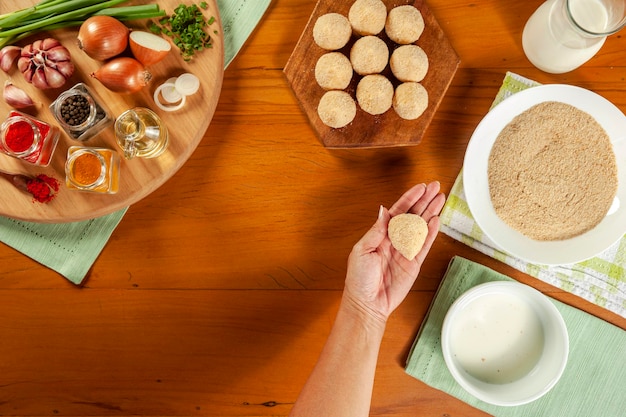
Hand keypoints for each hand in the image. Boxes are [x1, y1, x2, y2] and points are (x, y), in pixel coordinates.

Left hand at [343, 182, 445, 322]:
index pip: (397, 211)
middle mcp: (394, 240)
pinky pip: (424, 245)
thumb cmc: (359, 279)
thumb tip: (384, 210)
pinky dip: (431, 232)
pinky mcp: (414, 263)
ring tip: (441, 199)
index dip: (409, 198)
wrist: (367, 303)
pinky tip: (437, 220)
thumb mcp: (363, 250)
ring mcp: (405, 251)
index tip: (420, 187)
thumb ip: (377, 230)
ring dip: (431, 212)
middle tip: (436, 187)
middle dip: (424, 200)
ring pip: (421, 227)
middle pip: (412, 215)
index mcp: (380, 234)